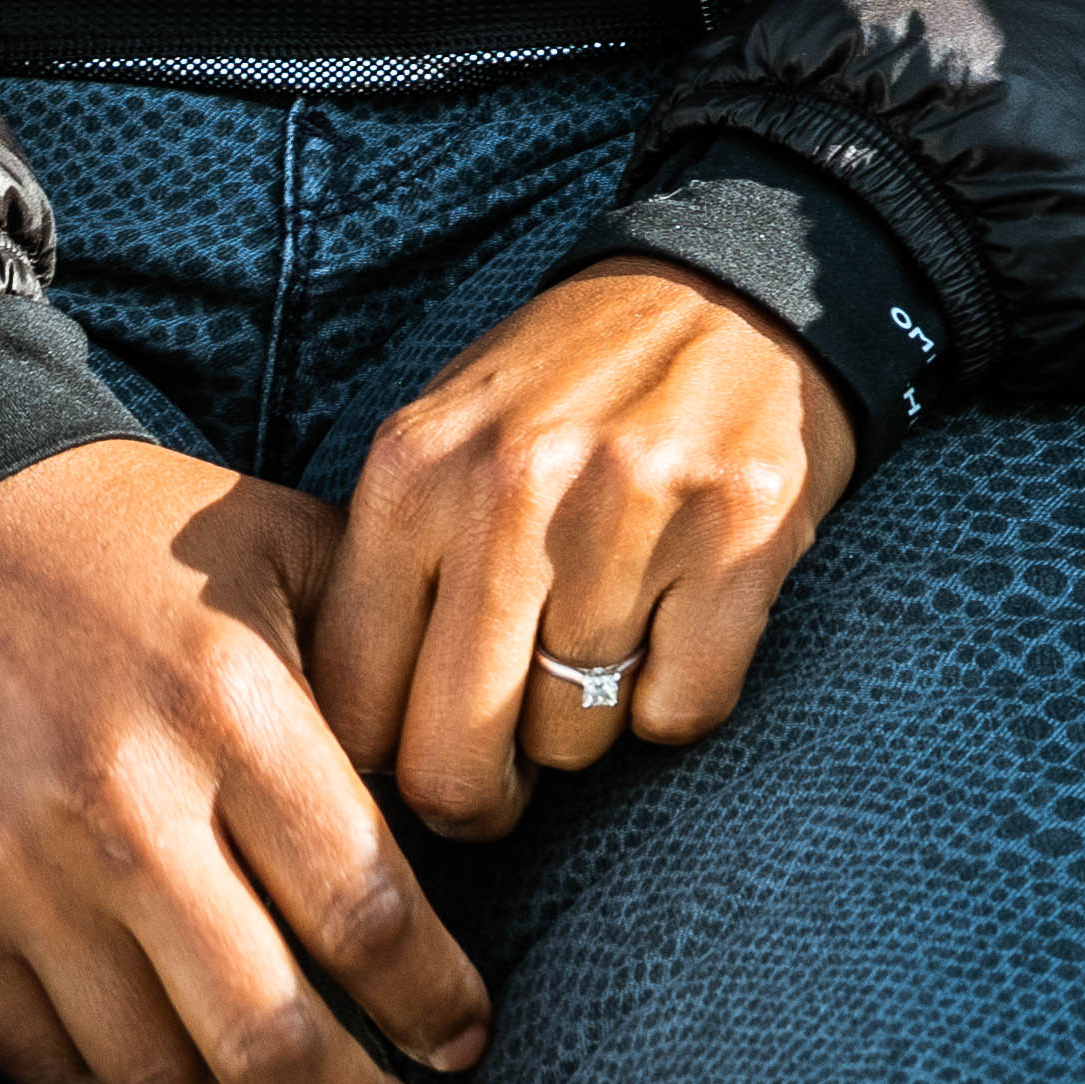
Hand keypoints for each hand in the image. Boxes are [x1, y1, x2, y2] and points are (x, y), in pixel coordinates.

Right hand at [0, 441, 485, 1083]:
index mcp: (236, 707)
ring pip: (154, 1075)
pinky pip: (44, 1061)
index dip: (433, 1005)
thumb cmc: (130, 535)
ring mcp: (20, 868)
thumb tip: (467, 803)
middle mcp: (128, 803)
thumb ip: (379, 667)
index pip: (366, 914)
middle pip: (268, 1035)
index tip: (464, 1040)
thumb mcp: (285, 550)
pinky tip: (165, 1056)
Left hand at [312, 257, 860, 840]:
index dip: (385, 762)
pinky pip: (679, 712)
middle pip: (453, 760)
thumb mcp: (443, 443)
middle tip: (504, 776)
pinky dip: (676, 697)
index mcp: (414, 470)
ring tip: (602, 639)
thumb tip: (344, 749)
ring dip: (587, 725)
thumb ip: (388, 574)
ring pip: (574, 742)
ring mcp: (631, 510)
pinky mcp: (740, 532)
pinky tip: (677, 625)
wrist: (733, 286)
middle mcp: (513, 489)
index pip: (353, 709)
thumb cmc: (568, 392)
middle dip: (479, 797)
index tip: (419, 748)